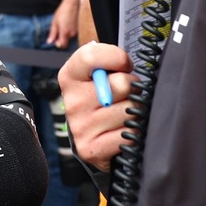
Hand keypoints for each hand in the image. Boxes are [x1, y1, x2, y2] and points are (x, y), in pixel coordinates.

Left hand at [46, 0, 79, 48]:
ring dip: (65, 33)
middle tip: (58, 29)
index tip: (55, 40)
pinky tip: (68, 22)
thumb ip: (52, 33)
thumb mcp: (54, 22)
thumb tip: (49, 41)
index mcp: (64, 32)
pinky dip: (70, 29)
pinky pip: (73, 32)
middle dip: (61, 37)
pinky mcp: (78, 28)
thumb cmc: (63, 11)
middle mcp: (71, 33)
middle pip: (66, 41)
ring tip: (63, 23)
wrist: (72, 3)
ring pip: (69, 36)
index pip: (62, 45)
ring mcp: (76, 30)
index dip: (58, 44)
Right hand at [58, 43, 135, 171]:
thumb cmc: (101, 98)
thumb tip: (126, 63)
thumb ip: (108, 61)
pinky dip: (133, 132)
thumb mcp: (98, 74)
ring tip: (124, 112)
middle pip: (121, 84)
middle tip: (126, 93)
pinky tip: (122, 130)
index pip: (91, 56)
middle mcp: (72, 101)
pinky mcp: (91, 149)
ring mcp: (80, 127)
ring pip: (129, 110)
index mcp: (70, 76)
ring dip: (135, 111)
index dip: (117, 57)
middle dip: (133, 87)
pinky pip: (129, 134)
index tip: (125, 65)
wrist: (92, 137)